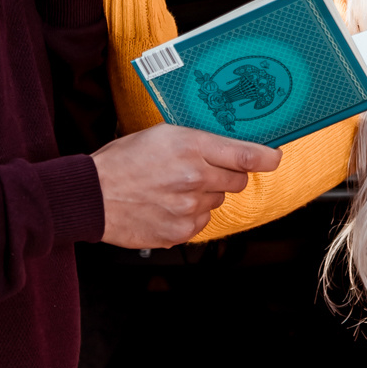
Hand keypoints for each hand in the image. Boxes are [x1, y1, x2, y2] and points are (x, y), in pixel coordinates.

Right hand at [91, 126, 279, 247]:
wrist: (92, 196)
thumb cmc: (122, 161)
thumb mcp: (160, 135)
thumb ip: (198, 142)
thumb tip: (228, 149)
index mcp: (191, 147)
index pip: (246, 155)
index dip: (267, 157)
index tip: (274, 157)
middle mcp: (195, 178)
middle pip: (238, 180)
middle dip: (227, 174)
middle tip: (202, 170)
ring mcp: (189, 209)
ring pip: (218, 201)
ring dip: (205, 195)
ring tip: (174, 189)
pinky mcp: (181, 232)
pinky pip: (202, 222)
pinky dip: (191, 215)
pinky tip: (167, 206)